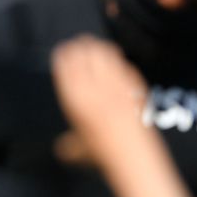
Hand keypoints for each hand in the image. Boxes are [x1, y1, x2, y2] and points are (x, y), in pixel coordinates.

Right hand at [52, 36, 150, 161]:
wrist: (132, 151)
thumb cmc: (102, 151)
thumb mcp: (79, 148)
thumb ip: (69, 144)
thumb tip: (62, 148)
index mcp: (76, 96)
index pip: (66, 65)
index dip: (64, 54)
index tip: (62, 51)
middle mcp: (95, 84)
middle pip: (86, 52)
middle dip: (81, 46)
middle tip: (78, 44)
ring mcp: (117, 81)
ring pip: (106, 53)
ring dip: (98, 48)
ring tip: (94, 47)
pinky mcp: (135, 83)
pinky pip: (124, 64)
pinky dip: (117, 60)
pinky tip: (115, 62)